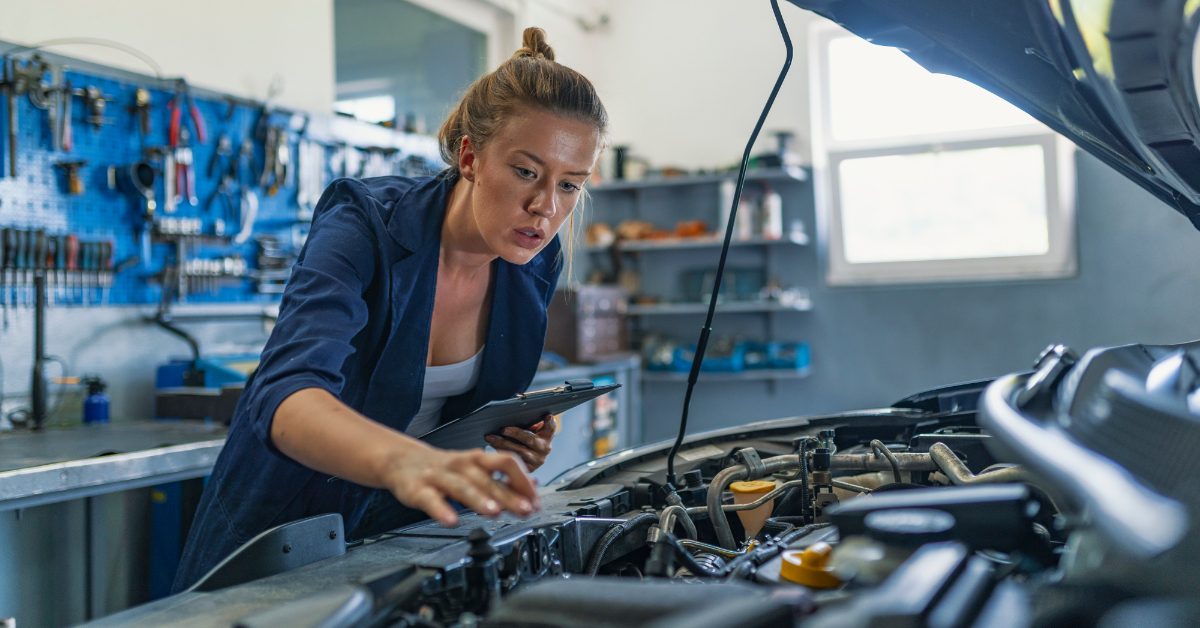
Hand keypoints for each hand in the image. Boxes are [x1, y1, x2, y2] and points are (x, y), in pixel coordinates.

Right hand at [380, 442, 539, 527]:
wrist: (402, 462)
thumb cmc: (445, 468)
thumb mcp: (475, 469)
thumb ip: (502, 479)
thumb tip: (533, 485)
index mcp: (477, 460)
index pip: (506, 463)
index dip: (523, 480)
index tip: (535, 500)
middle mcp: (460, 465)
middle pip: (487, 477)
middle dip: (508, 494)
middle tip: (525, 509)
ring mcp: (438, 477)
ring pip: (460, 486)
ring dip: (479, 499)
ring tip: (494, 513)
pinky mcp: (417, 490)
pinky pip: (430, 500)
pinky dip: (441, 510)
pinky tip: (452, 521)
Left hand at [485, 414, 557, 470]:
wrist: (528, 460)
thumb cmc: (526, 440)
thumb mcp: (531, 431)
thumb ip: (529, 424)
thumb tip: (513, 415)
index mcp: (547, 437)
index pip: (551, 428)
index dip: (550, 422)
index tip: (547, 416)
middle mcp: (544, 449)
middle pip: (530, 439)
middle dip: (515, 433)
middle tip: (503, 429)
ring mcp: (536, 461)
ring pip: (519, 452)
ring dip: (502, 444)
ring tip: (491, 438)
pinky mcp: (527, 469)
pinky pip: (513, 461)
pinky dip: (502, 453)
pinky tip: (492, 447)